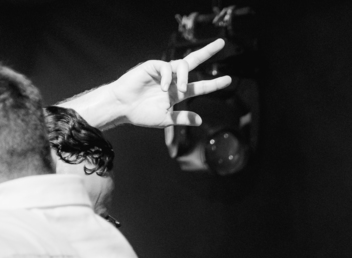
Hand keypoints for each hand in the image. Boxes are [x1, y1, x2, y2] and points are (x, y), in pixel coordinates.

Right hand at [108, 39, 233, 127]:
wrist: (123, 108)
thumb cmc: (142, 113)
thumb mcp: (166, 119)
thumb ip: (182, 119)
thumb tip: (200, 121)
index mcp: (178, 92)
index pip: (200, 86)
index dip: (214, 83)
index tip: (229, 80)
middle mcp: (174, 79)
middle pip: (193, 62)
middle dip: (208, 52)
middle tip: (222, 44)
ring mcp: (163, 72)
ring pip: (182, 65)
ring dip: (185, 77)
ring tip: (182, 90)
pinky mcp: (152, 66)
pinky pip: (166, 67)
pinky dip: (168, 78)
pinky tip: (162, 89)